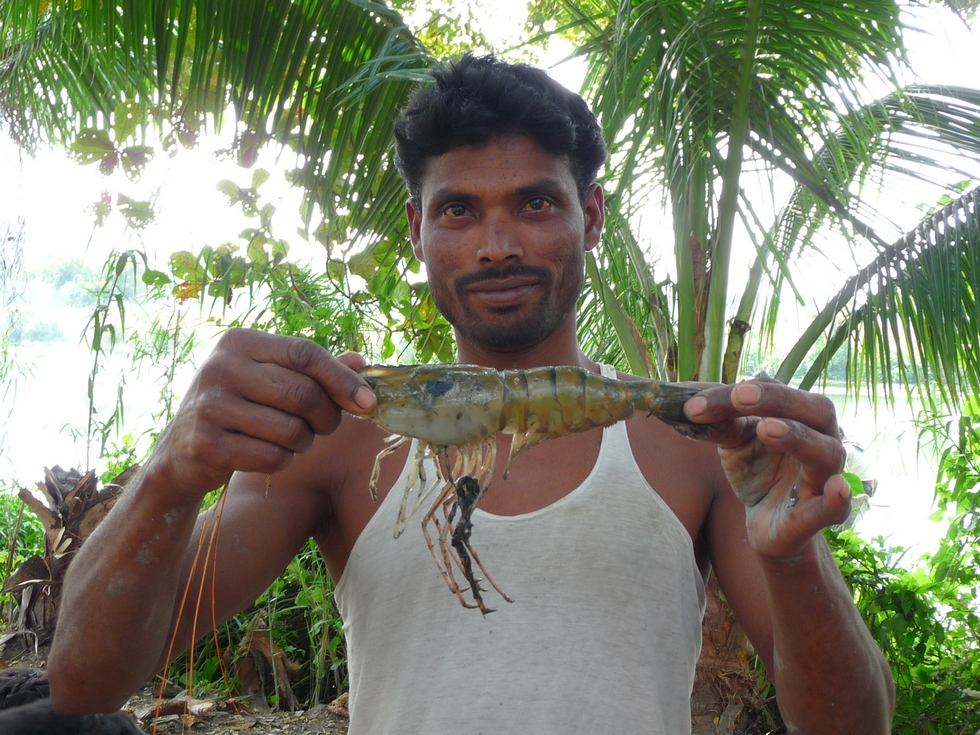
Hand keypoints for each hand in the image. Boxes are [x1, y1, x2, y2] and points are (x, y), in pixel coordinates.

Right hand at [147, 329, 376, 502]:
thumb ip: (313, 369)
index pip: (306, 354)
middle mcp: (220, 367)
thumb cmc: (240, 408)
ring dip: (303, 443)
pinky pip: (272, 457)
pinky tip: (267, 455)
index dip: (343, 379)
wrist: (181, 451)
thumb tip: (361, 362)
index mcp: (240, 342)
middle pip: (304, 394)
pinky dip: (282, 461)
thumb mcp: (269, 379)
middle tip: (323, 427)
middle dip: (327, 418)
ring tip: (289, 439)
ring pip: (292, 430)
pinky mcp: (207, 444)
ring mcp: (210, 405)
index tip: (368, 402)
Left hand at [684, 379, 849, 559]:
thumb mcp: (733, 443)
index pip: (772, 391)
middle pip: (815, 409)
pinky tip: (838, 488)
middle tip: (739, 396)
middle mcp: (821, 440)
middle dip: (777, 400)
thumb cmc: (756, 470)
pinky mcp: (819, 515)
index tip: (694, 403)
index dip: (733, 394)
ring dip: (797, 438)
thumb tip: (689, 404)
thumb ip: (718, 423)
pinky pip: (835, 507)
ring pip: (825, 452)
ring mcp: (824, 477)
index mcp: (800, 415)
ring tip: (766, 429)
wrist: (765, 523)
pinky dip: (837, 499)